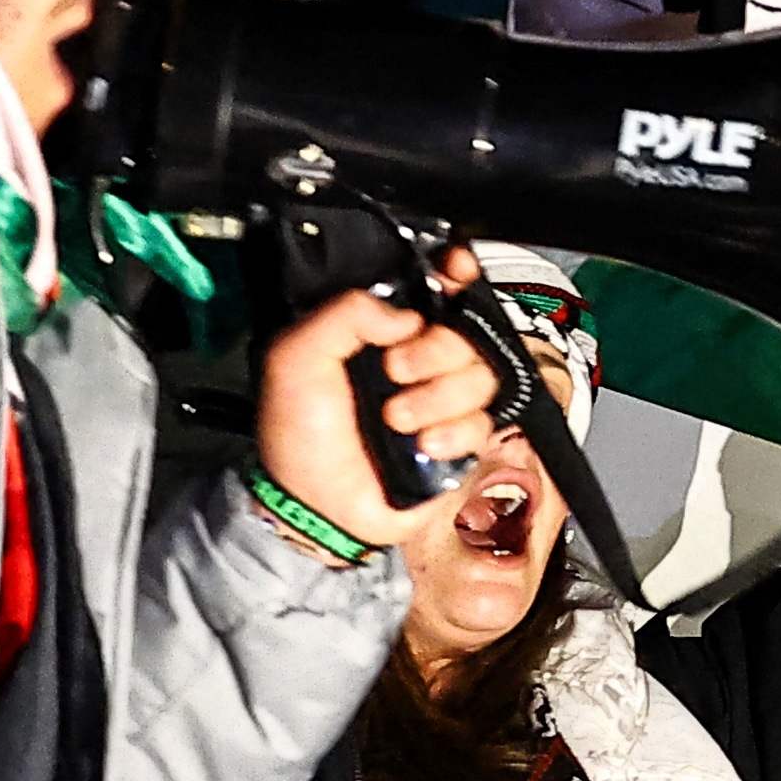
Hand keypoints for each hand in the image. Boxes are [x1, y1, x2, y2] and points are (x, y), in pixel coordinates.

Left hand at [251, 263, 507, 548]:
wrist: (314, 506)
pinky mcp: (459, 441)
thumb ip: (344, 314)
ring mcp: (443, 401)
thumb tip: (407, 315)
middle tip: (394, 372)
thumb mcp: (296, 357)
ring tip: (397, 421)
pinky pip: (484, 423)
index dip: (457, 275)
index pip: (437, 289)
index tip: (456, 273)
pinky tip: (422, 447)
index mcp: (385, 332)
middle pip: (468, 332)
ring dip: (437, 398)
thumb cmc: (299, 434)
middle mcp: (420, 361)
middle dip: (436, 350)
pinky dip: (452, 434)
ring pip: (481, 377)